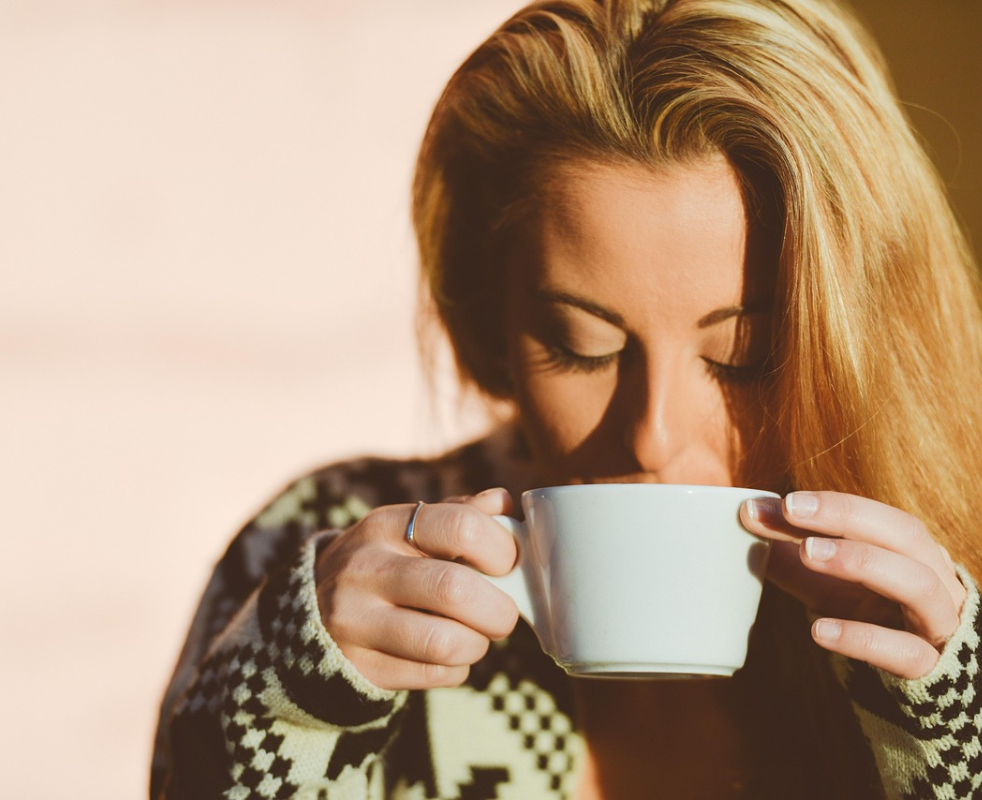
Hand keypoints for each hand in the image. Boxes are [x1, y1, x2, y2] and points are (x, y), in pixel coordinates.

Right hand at [314, 488, 519, 690]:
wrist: (311, 611)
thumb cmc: (385, 563)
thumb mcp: (410, 528)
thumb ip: (460, 514)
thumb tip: (505, 504)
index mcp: (386, 525)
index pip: (461, 526)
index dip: (501, 549)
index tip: (508, 565)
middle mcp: (365, 569)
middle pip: (454, 589)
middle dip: (498, 609)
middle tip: (502, 613)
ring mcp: (355, 621)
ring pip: (444, 642)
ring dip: (477, 644)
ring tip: (474, 636)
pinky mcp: (357, 666)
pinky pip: (431, 675)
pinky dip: (455, 669)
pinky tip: (448, 655)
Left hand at [740, 491, 966, 678]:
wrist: (909, 689)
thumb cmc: (865, 618)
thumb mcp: (824, 583)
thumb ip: (788, 551)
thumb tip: (748, 513)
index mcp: (912, 553)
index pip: (878, 517)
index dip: (835, 505)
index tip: (785, 501)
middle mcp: (936, 580)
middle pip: (906, 535)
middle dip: (848, 517)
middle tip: (792, 510)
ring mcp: (938, 624)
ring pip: (917, 584)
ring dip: (861, 561)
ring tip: (807, 552)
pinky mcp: (931, 669)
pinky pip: (906, 651)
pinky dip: (862, 637)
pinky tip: (818, 629)